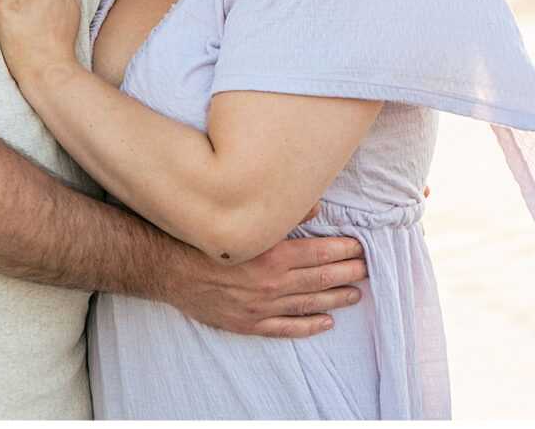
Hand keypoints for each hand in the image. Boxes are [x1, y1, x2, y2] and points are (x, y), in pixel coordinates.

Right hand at [159, 230, 368, 338]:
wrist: (166, 268)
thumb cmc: (202, 239)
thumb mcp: (241, 220)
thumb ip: (280, 213)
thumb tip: (315, 206)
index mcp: (272, 255)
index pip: (320, 254)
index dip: (344, 251)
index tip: (360, 246)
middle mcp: (271, 284)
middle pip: (320, 279)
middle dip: (347, 273)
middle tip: (367, 268)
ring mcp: (261, 307)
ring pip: (308, 304)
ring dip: (335, 298)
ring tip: (356, 293)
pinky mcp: (248, 323)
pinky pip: (286, 328)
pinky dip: (308, 326)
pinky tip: (326, 323)